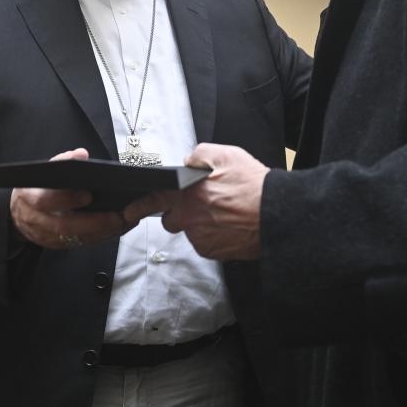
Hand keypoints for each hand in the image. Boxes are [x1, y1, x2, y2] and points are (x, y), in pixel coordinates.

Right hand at [10, 148, 132, 248]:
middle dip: (93, 222)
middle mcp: (36, 221)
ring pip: (75, 239)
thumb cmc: (36, 188)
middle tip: (117, 216)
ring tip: (125, 222)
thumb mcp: (42, 172)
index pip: (46, 201)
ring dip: (102, 232)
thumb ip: (62, 162)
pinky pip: (81, 244)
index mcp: (29, 198)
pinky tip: (118, 228)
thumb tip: (82, 155)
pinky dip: (101, 237)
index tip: (89, 194)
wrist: (18, 213)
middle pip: (64, 226)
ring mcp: (45, 237)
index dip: (66, 199)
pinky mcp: (57, 246)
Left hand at [132, 143, 268, 260]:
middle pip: (172, 220)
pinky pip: (207, 243)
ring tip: (225, 213)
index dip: (139, 206)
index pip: (153, 200)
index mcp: (186, 195)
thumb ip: (199, 155)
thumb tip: (189, 162)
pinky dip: (215, 236)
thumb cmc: (253, 186)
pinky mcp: (214, 252)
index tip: (131, 211)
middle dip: (180, 214)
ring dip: (201, 224)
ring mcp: (201, 238)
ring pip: (192, 231)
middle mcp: (189, 220)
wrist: (275, 214)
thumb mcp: (225, 155)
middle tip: (201, 205)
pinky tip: (230, 225)